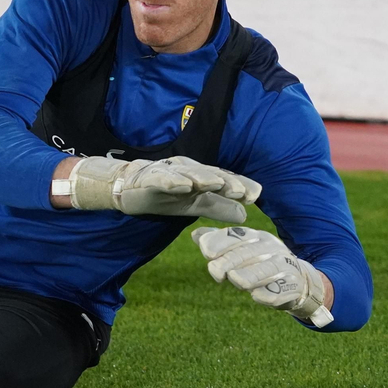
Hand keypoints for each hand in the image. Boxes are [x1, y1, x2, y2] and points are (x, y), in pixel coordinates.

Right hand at [67, 156, 261, 223]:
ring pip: (188, 174)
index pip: (225, 180)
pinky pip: (162, 179)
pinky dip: (172, 181)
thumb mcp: (195, 205)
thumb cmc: (168, 195)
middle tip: (241, 192)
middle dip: (226, 182)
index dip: (240, 186)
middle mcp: (189, 170)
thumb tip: (245, 216)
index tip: (256, 196)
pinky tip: (182, 186)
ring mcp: (170, 172)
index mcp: (202, 176)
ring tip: (215, 184)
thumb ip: (218, 208)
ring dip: (202, 178)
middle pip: (210, 175)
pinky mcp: (150, 178)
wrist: (130, 188)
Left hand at [191, 225, 333, 326]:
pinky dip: (271, 294)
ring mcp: (285, 267)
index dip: (222, 242)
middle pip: (250, 253)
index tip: (206, 252)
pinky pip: (284, 290)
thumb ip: (221, 244)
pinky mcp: (294, 286)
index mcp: (258, 238)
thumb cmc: (262, 265)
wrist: (299, 281)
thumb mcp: (243, 251)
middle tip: (214, 271)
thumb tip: (196, 235)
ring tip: (236, 280)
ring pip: (268, 269)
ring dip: (251, 274)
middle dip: (231, 260)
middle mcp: (272, 249)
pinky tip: (258, 296)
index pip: (238, 236)